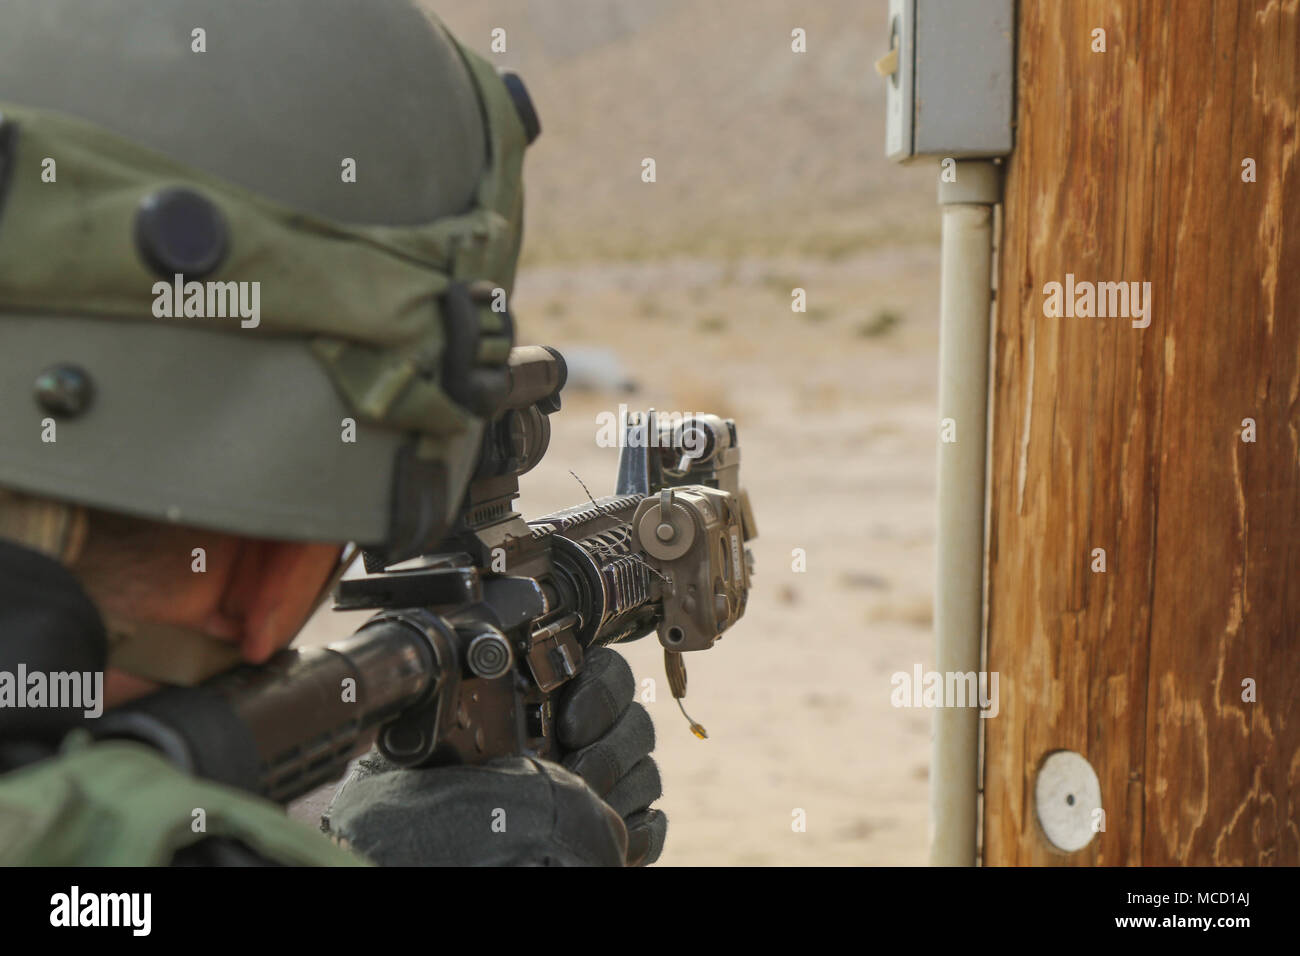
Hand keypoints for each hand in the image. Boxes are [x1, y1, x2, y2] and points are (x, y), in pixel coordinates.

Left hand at [322, 647, 665, 866]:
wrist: (456, 848)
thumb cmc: (443, 794)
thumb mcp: (441, 746)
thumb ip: (452, 711)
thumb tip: (448, 676)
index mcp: (553, 703)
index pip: (605, 672)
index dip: (600, 689)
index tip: (566, 722)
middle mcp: (591, 736)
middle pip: (635, 719)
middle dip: (611, 744)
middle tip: (577, 771)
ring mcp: (613, 783)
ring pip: (646, 769)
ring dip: (621, 786)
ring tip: (583, 803)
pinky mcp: (627, 829)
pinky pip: (653, 823)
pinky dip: (636, 830)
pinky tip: (609, 835)